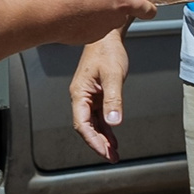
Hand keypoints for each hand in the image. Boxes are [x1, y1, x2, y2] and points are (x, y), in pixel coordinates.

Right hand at [46, 0, 156, 45]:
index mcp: (121, 2)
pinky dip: (84, 23)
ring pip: (105, 23)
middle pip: (124, 14)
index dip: (149, 8)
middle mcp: (114, 20)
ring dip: (99, 15)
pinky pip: (88, 31)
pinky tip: (73, 12)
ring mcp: (99, 31)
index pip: (145, 9)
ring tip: (87, 2)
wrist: (53, 14)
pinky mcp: (84, 38)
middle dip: (117, 5)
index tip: (150, 7)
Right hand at [69, 31, 129, 162]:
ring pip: (93, 124)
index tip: (104, 151)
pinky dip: (106, 128)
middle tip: (111, 157)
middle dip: (98, 144)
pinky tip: (113, 138)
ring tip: (113, 153)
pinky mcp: (96, 95)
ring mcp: (88, 97)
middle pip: (86, 127)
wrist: (108, 36)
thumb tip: (114, 122)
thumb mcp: (113, 75)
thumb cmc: (107, 51)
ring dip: (102, 139)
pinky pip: (99, 116)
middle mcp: (81, 97)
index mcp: (79, 94)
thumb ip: (114, 99)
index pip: (82, 124)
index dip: (92, 140)